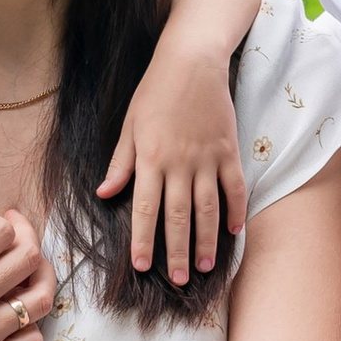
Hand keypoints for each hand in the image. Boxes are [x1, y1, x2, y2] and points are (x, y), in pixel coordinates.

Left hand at [99, 51, 248, 285]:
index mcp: (151, 159)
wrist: (192, 61)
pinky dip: (236, 211)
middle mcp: (179, 164)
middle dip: (177, 251)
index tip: (141, 266)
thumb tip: (105, 193)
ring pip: (208, 208)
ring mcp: (207, 158)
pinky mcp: (229, 150)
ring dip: (206, 240)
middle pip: (178, 217)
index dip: (142, 240)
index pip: (145, 209)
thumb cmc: (155, 91)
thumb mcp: (130, 125)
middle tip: (178, 279)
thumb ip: (121, 163)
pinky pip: (235, 188)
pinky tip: (234, 232)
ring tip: (204, 266)